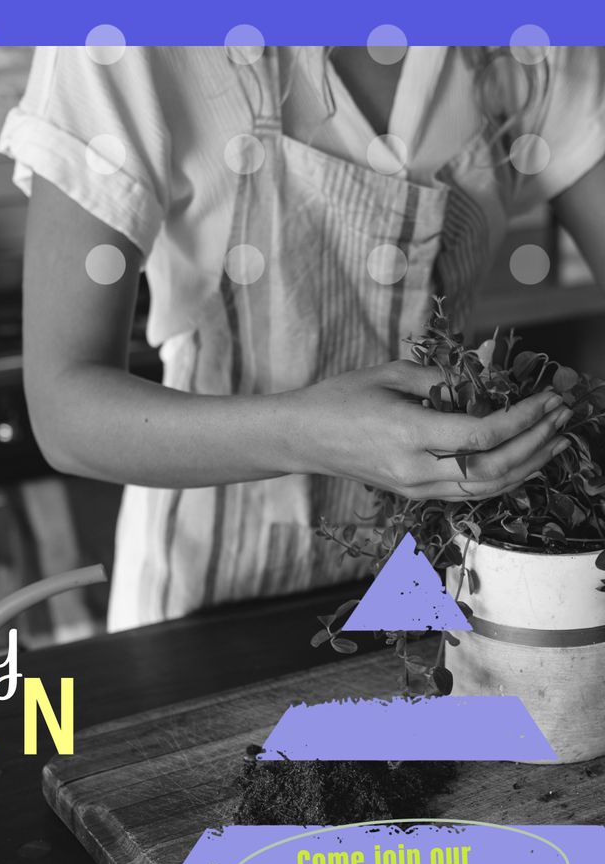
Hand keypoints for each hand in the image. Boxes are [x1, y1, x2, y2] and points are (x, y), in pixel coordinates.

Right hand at [286, 360, 570, 500]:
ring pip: (485, 488)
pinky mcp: (413, 492)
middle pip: (492, 469)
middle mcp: (414, 469)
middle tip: (561, 416)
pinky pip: (468, 492)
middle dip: (535, 443)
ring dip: (527, 465)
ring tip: (554, 441)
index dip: (522, 419)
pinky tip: (520, 459)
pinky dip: (502, 478)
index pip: (481, 436)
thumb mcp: (388, 375)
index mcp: (406, 434)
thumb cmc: (338, 399)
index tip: (548, 399)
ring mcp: (413, 487)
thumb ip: (441, 376)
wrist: (302, 438)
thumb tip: (488, 370)